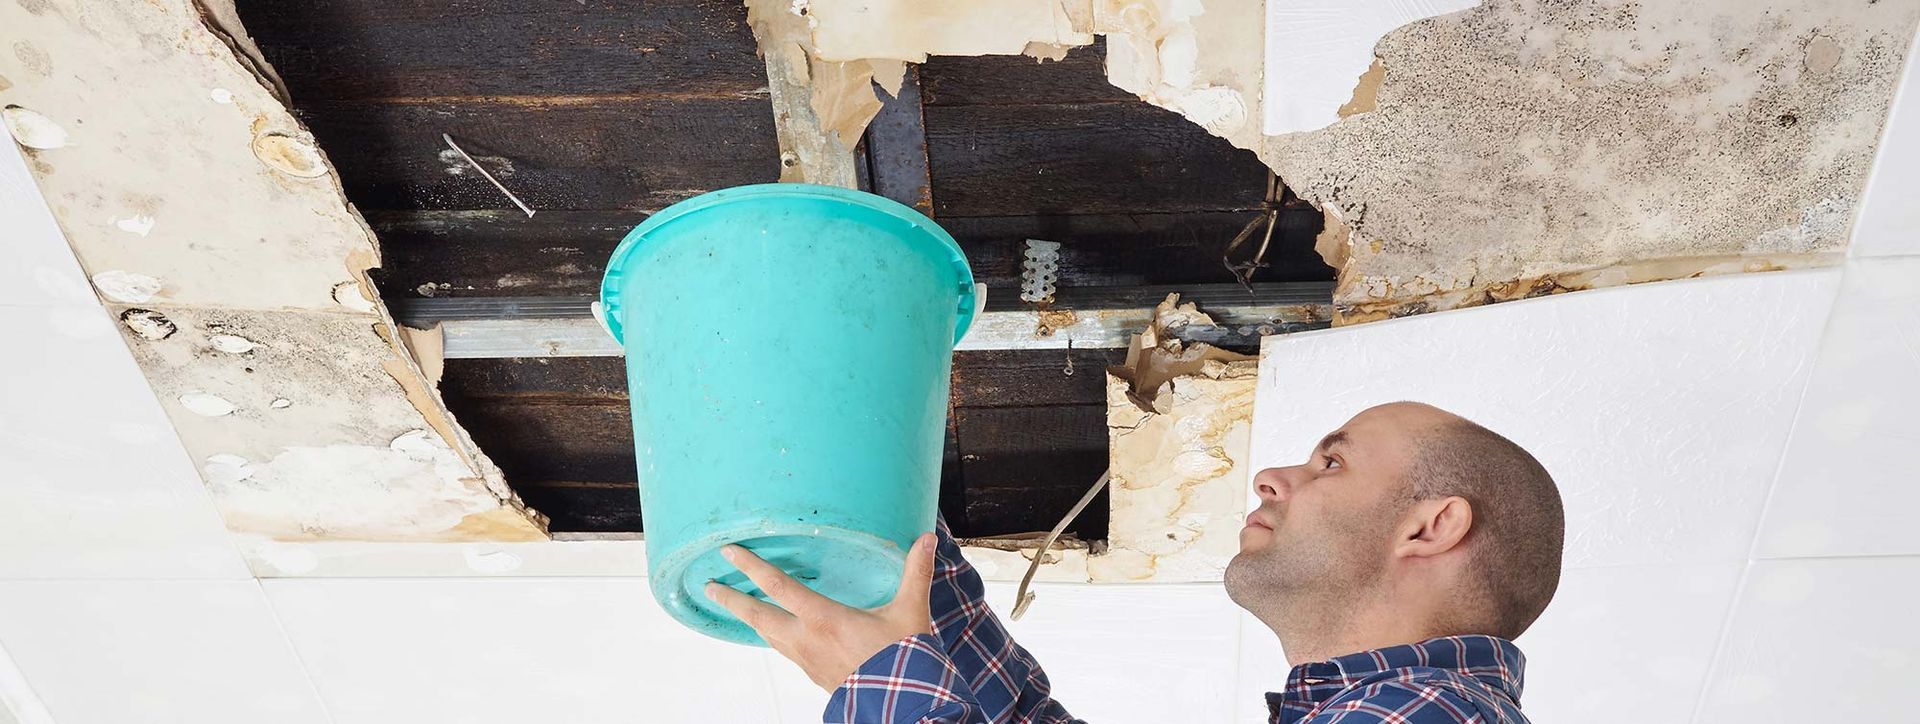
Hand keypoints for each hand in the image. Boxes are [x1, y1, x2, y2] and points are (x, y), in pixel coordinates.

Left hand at [705, 532, 938, 690]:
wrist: (901, 705)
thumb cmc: (903, 659)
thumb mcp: (910, 611)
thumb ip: (915, 572)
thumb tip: (927, 539)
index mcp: (823, 618)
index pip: (777, 586)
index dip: (751, 566)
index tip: (729, 552)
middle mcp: (806, 639)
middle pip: (757, 616)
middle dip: (731, 599)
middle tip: (709, 586)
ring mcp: (806, 660)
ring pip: (767, 635)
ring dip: (747, 619)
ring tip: (734, 606)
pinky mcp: (813, 674)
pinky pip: (783, 650)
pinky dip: (771, 635)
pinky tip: (774, 632)